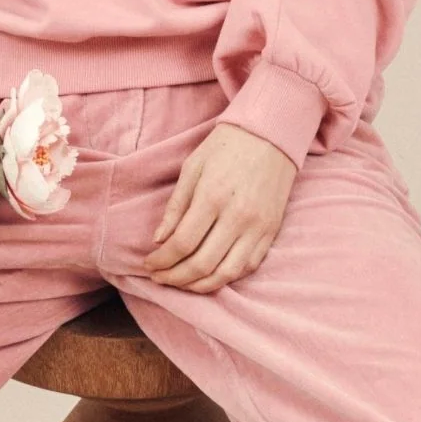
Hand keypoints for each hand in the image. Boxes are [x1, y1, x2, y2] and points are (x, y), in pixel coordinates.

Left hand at [142, 124, 296, 291]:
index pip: (182, 243)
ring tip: (180, 283)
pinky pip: (248, 266)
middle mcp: (238, 217)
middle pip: (202, 264)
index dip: (162, 261)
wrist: (271, 135)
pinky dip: (226, 277)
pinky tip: (208, 276)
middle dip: (175, 278)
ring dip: (199, 285)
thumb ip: (175, 206)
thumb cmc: (226, 147)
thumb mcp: (192, 168)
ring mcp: (258, 227)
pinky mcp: (271, 232)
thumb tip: (159, 240)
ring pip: (226, 273)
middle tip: (159, 277)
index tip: (149, 264)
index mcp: (213, 197)